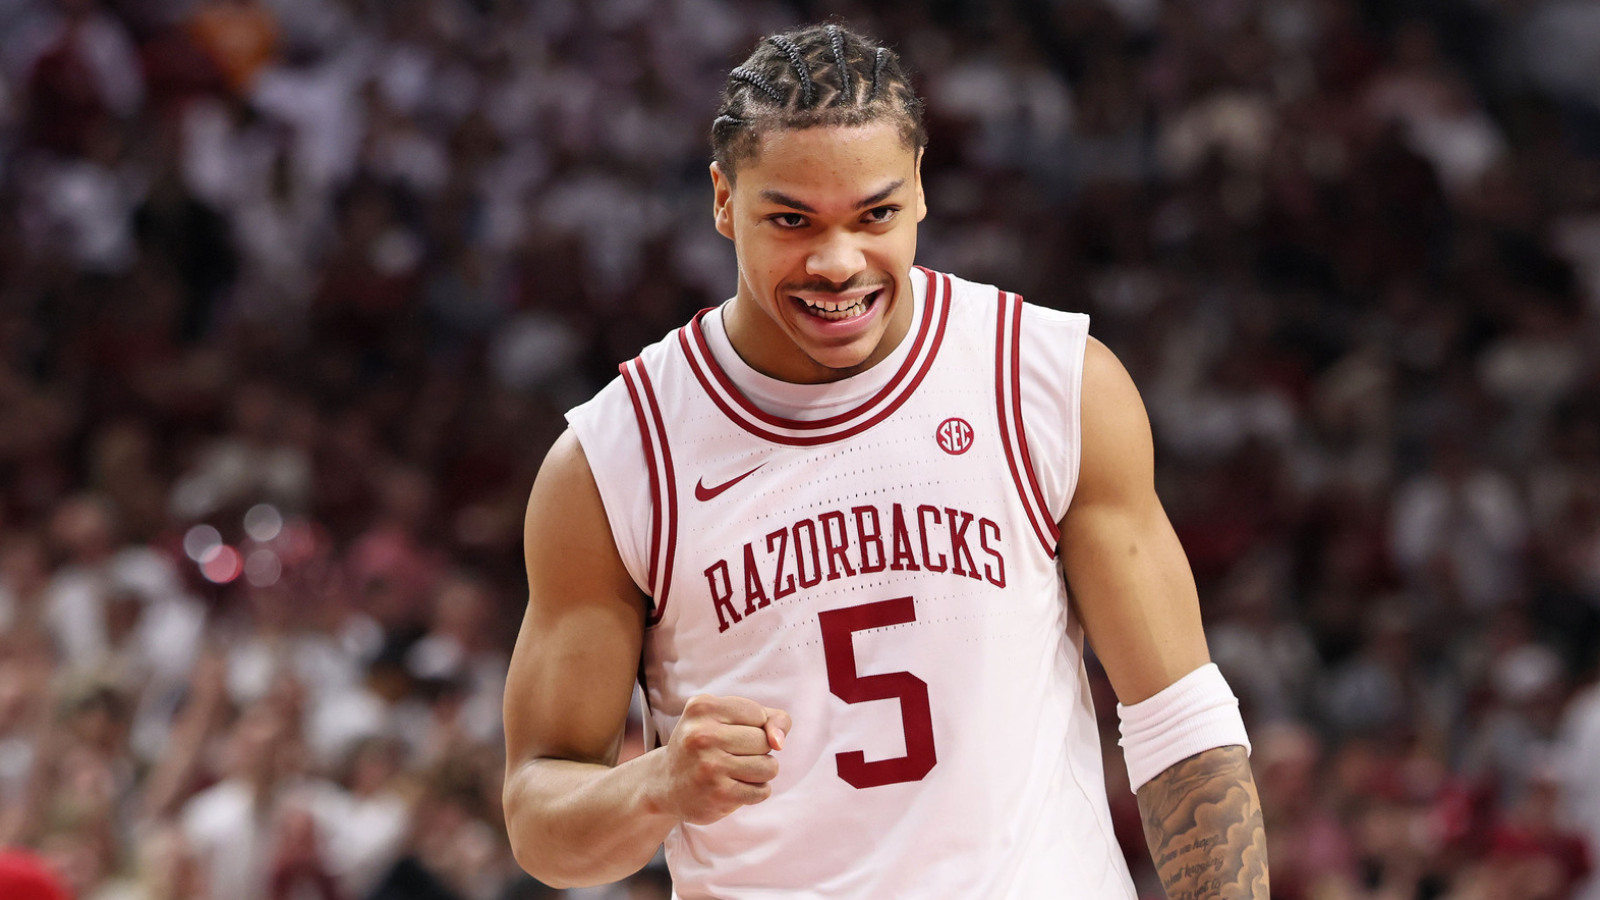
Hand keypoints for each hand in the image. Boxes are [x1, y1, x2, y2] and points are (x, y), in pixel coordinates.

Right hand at [653, 694, 790, 825]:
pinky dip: (755, 791)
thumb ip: (768, 718)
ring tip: (737, 771)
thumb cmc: (705, 744)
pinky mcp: (719, 795)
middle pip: (765, 741)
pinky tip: (734, 788)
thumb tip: (780, 741)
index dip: (754, 727)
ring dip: (760, 772)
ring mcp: (710, 766)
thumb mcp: (727, 718)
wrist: (665, 783)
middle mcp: (703, 735)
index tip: (731, 733)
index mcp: (702, 708)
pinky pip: (762, 791)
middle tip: (730, 754)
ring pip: (769, 767)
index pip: (759, 715)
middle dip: (757, 750)